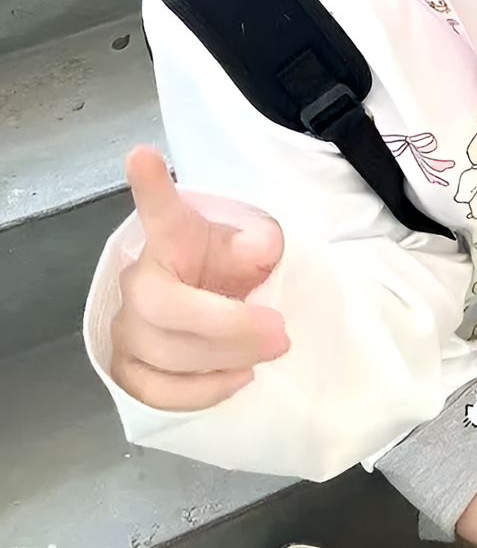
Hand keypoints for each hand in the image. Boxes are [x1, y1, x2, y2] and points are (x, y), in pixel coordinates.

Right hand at [109, 145, 287, 409]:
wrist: (209, 300)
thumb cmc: (226, 268)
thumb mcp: (252, 246)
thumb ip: (257, 245)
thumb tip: (257, 253)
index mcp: (171, 239)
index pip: (160, 210)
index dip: (150, 186)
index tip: (142, 156)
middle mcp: (139, 280)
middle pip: (164, 309)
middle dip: (228, 329)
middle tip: (279, 333)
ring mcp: (125, 327)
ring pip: (163, 354)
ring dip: (222, 360)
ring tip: (264, 355)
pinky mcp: (126, 369)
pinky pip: (155, 391)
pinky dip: (200, 392)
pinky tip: (235, 378)